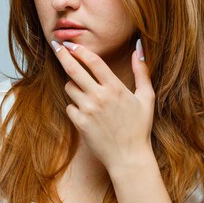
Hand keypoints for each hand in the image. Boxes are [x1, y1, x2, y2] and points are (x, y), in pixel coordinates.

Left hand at [50, 39, 155, 174]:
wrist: (128, 157)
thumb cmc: (139, 128)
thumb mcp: (146, 98)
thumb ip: (142, 72)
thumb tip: (138, 49)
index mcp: (116, 88)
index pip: (93, 61)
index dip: (80, 50)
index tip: (72, 44)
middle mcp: (100, 96)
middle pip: (74, 69)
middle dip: (63, 55)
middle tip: (56, 46)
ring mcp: (88, 110)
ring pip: (69, 87)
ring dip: (73, 85)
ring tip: (83, 91)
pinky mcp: (80, 123)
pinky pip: (69, 107)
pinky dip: (74, 106)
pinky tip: (85, 112)